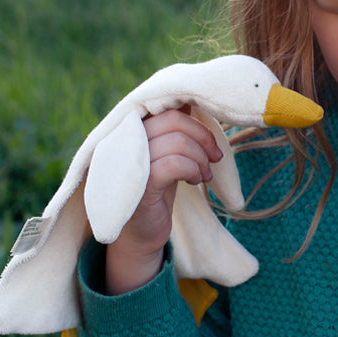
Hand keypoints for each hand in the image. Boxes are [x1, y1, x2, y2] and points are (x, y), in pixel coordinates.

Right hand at [105, 107, 223, 294]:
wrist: (140, 236)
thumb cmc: (156, 190)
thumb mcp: (166, 154)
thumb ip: (173, 129)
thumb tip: (192, 101)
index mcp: (130, 131)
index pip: (164, 107)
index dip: (193, 118)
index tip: (209, 138)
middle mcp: (123, 142)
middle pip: (173, 119)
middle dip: (202, 136)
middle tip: (214, 157)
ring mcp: (128, 163)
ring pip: (177, 141)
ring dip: (200, 157)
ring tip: (203, 174)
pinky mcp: (139, 185)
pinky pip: (174, 164)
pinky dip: (193, 169)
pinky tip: (195, 181)